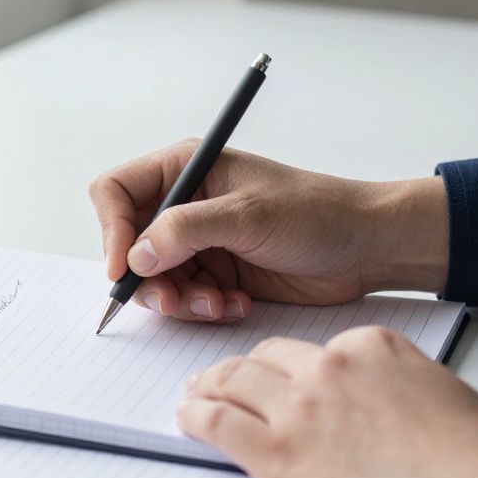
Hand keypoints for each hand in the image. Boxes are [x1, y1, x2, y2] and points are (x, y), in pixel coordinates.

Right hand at [88, 140, 448, 322]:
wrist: (366, 248)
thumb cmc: (317, 213)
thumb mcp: (247, 215)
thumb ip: (185, 230)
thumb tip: (136, 254)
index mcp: (186, 168)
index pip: (116, 192)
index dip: (111, 230)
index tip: (123, 269)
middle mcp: (186, 203)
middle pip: (129, 244)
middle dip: (149, 278)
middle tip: (175, 301)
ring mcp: (200, 241)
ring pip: (155, 279)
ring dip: (180, 300)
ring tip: (217, 303)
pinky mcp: (216, 273)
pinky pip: (185, 299)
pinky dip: (203, 308)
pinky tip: (237, 304)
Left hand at [177, 326, 477, 477]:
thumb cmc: (468, 463)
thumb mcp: (444, 393)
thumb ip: (403, 381)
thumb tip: (388, 395)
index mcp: (371, 348)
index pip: (317, 348)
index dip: (300, 368)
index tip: (292, 381)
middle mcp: (328, 369)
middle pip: (268, 358)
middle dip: (246, 369)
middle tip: (228, 379)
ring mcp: (297, 409)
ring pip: (234, 381)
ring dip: (209, 385)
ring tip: (196, 393)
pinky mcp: (274, 453)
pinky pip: (218, 423)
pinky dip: (196, 417)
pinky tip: (188, 418)